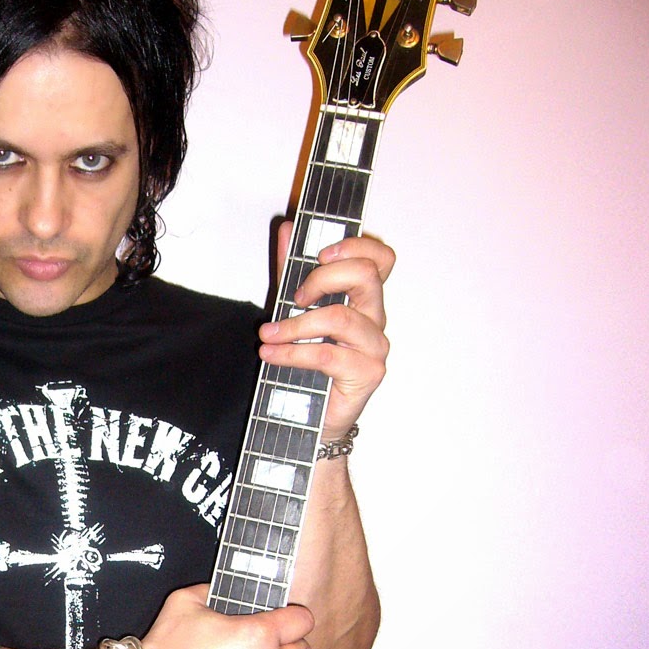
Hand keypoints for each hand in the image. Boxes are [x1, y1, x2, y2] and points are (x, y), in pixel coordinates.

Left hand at [258, 223, 393, 438]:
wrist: (310, 418)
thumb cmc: (308, 363)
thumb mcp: (294, 309)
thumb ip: (291, 270)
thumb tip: (286, 229)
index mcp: (364, 298)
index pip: (381, 258)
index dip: (355, 246)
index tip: (320, 254)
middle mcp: (375, 318)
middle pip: (366, 275)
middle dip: (321, 279)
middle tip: (294, 298)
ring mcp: (375, 346)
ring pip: (342, 317)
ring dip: (296, 325)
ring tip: (267, 336)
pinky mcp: (368, 373)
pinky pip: (329, 354)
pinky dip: (293, 353)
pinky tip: (271, 355)